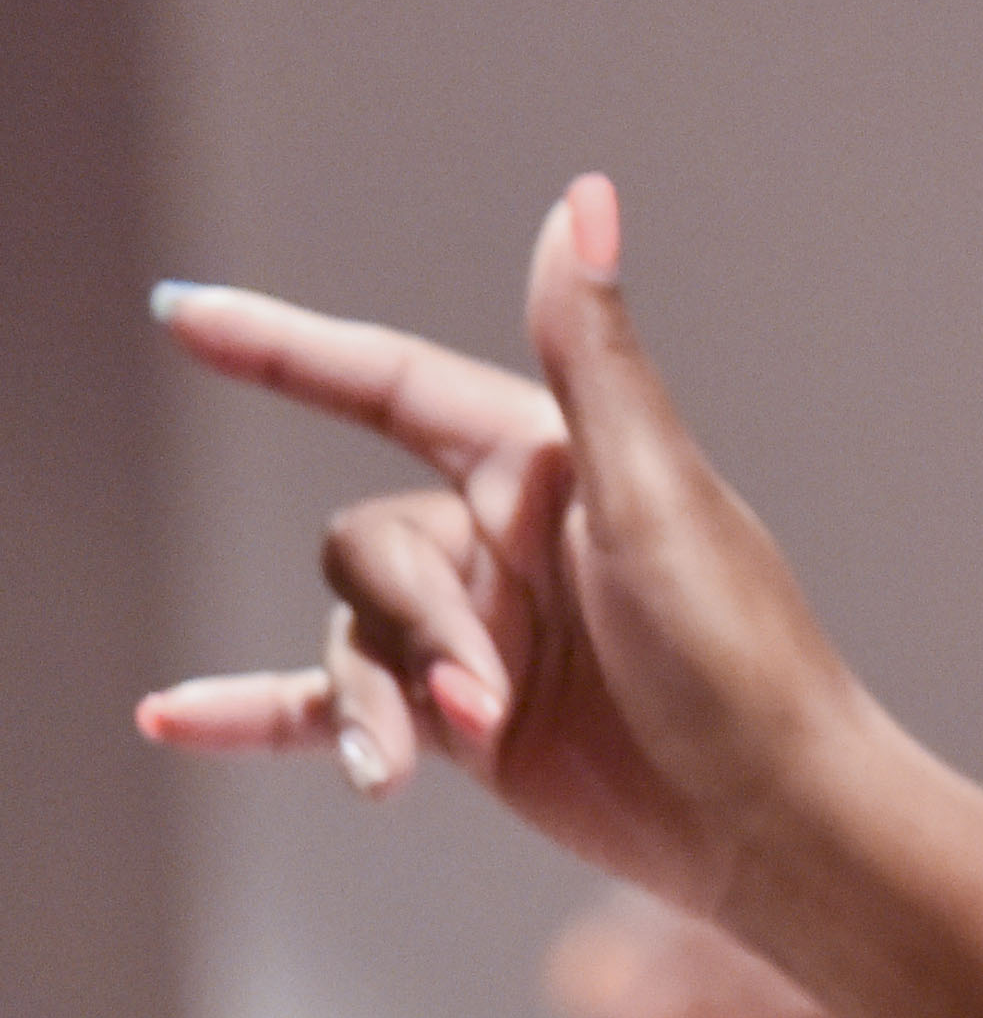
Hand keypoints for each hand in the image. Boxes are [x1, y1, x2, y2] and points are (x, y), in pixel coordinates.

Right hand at [135, 179, 982, 1017]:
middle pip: (366, 545)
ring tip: (463, 744)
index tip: (182, 317)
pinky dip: (256, 714)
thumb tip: (585, 197)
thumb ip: (592, 353)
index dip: (284, 349)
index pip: (386, 382)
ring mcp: (482, 634)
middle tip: (494, 695)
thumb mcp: (656, 494)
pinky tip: (171, 721)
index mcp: (545, 466)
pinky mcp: (465, 724)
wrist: (774, 820)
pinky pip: (332, 708)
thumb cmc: (742, 657)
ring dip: (386, 700)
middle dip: (414, 623)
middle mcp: (504, 539)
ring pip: (355, 636)